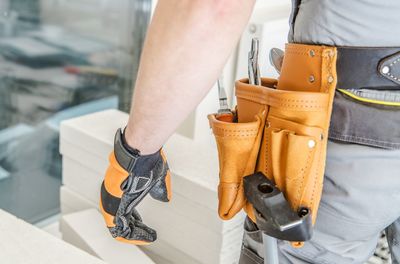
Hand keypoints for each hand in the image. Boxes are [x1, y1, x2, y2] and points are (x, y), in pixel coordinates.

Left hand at [100, 128, 170, 243]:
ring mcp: (111, 201)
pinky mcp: (113, 206)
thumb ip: (160, 190)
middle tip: (148, 234)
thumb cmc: (147, 161)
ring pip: (118, 226)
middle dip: (135, 229)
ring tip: (148, 236)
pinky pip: (119, 229)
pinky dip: (132, 236)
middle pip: (120, 220)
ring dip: (134, 234)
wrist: (140, 154)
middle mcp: (112, 196)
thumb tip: (165, 198)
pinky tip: (146, 236)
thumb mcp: (157, 178)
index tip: (145, 226)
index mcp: (121, 188)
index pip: (124, 210)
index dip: (135, 221)